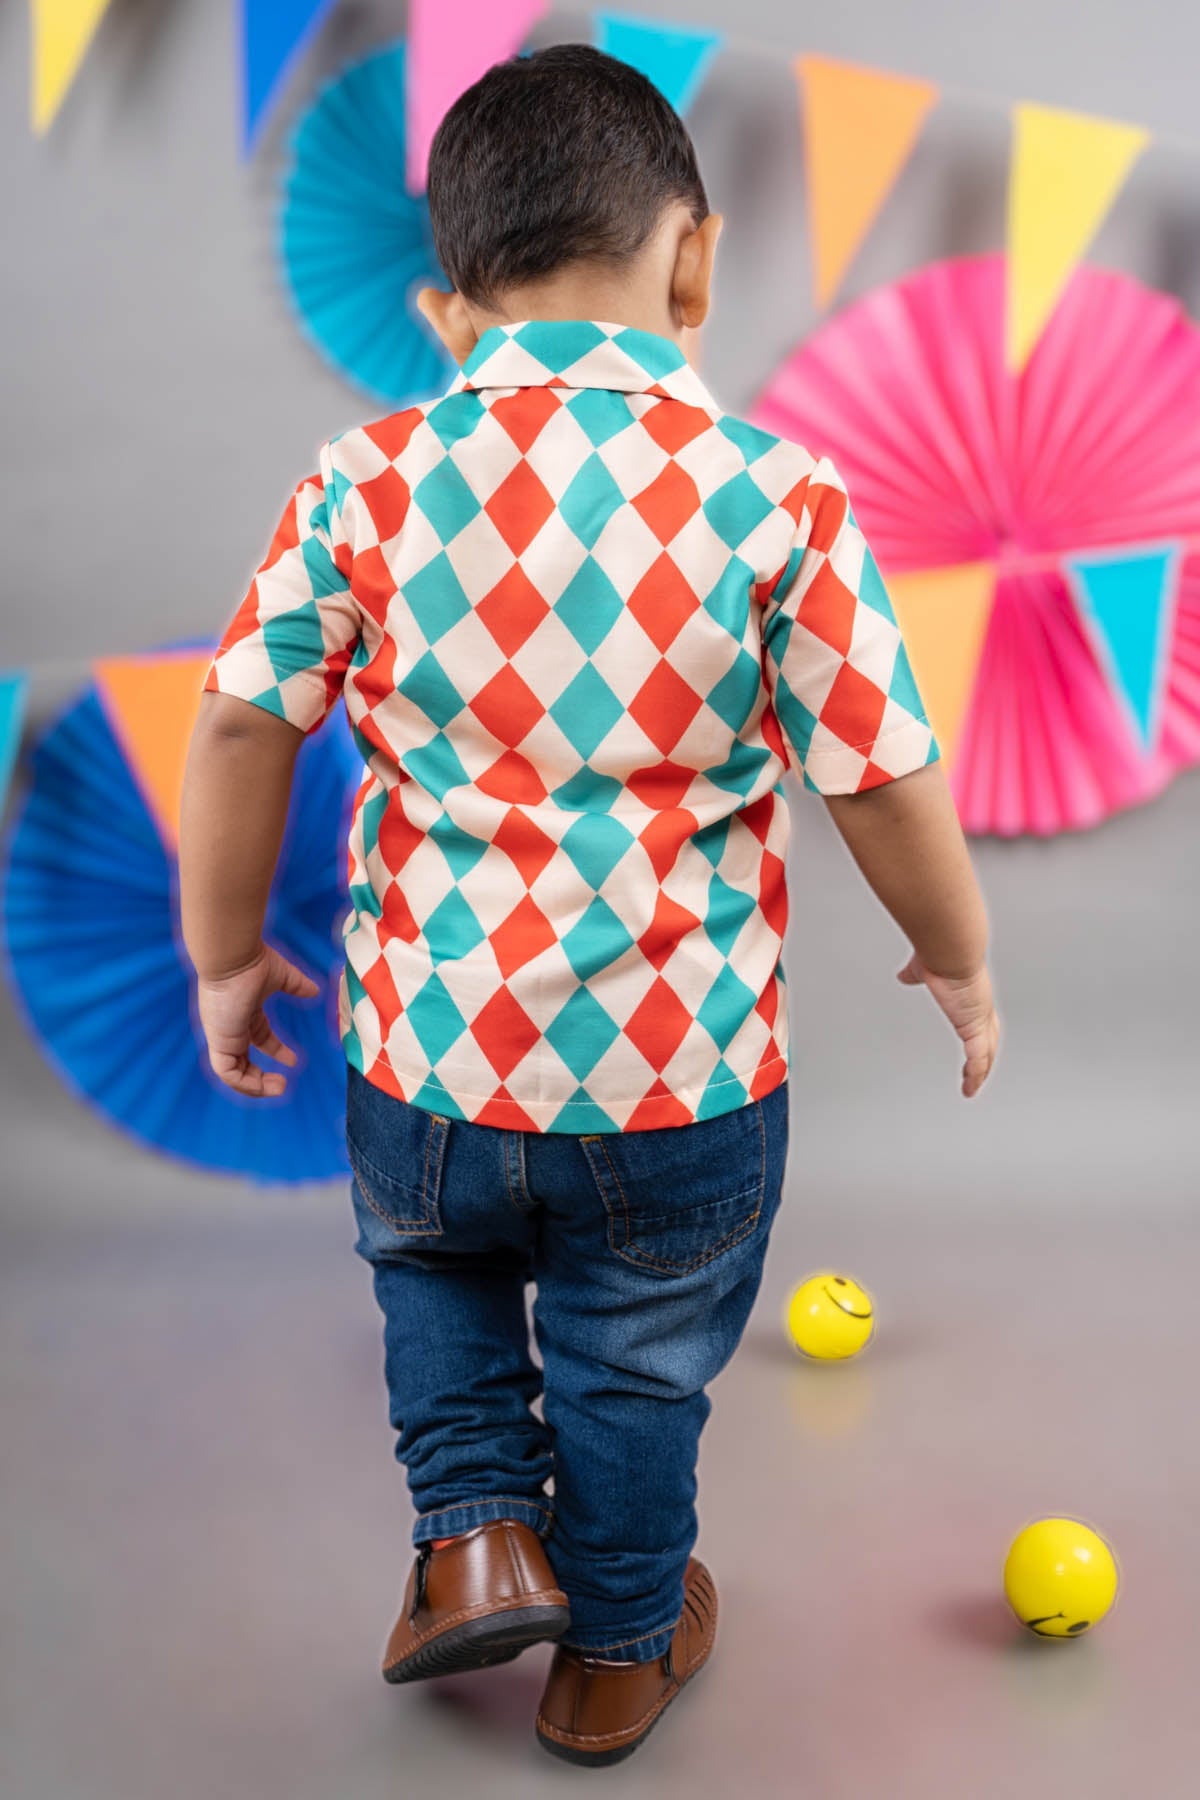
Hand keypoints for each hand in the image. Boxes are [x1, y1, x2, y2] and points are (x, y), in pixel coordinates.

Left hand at [195, 944, 318, 1097]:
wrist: (232, 958)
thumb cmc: (253, 962)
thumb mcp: (283, 976)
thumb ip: (298, 985)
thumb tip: (316, 990)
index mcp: (244, 1012)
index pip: (258, 1038)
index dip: (275, 1051)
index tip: (294, 1060)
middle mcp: (230, 1028)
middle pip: (243, 1061)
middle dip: (262, 1076)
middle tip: (283, 1084)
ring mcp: (223, 1036)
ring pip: (234, 1073)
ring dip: (255, 1086)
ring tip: (279, 1089)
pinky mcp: (219, 1043)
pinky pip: (227, 1073)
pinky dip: (245, 1084)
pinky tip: (266, 1086)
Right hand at [897, 954, 998, 1097]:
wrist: (951, 952)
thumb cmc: (940, 954)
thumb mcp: (922, 970)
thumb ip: (913, 975)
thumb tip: (904, 976)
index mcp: (971, 996)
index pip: (980, 1020)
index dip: (979, 1034)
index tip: (974, 1045)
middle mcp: (981, 1008)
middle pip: (990, 1039)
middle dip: (986, 1057)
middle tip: (980, 1072)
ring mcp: (980, 1019)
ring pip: (987, 1052)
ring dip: (981, 1071)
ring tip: (973, 1087)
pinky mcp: (974, 1027)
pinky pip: (978, 1057)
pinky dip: (976, 1073)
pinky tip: (972, 1087)